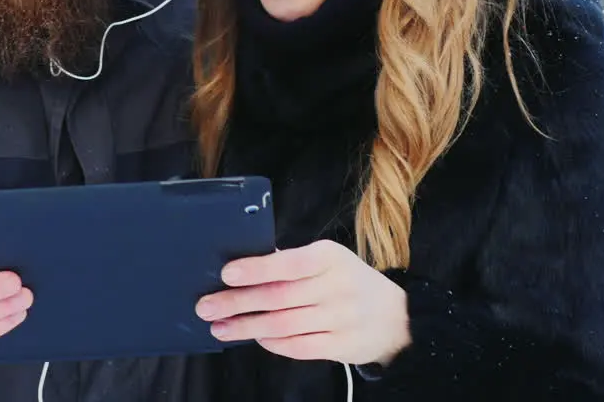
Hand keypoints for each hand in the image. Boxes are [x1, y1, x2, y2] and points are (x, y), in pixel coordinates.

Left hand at [195, 239, 409, 366]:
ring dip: (246, 327)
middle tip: (206, 306)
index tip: (226, 274)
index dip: (256, 269)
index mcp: (330, 257)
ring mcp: (341, 318)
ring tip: (220, 327)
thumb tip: (243, 267)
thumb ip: (291, 262)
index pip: (288, 262)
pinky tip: (255, 338)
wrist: (396, 317)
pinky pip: (299, 346)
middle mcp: (337, 286)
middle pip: (279, 296)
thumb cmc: (347, 281)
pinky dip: (272, 343)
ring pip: (283, 324)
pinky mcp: (342, 345)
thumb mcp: (328, 260)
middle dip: (237, 302)